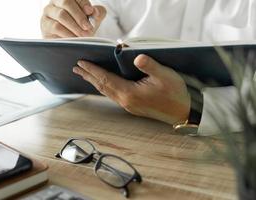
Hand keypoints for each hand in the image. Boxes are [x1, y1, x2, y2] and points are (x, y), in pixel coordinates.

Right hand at [41, 0, 105, 37]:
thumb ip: (97, 12)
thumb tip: (94, 11)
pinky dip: (67, 33)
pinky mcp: (45, 25)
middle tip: (88, 27)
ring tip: (84, 35)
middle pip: (66, 3)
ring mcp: (48, 13)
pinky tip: (75, 38)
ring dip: (75, 26)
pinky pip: (56, 27)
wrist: (71, 40)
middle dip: (80, 16)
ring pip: (61, 15)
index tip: (91, 12)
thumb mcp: (92, 18)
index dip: (83, 3)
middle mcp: (55, 2)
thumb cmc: (81, 27)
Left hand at [73, 54, 190, 124]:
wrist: (183, 112)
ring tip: (86, 75)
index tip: (81, 63)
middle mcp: (125, 101)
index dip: (93, 70)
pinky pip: (113, 95)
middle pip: (102, 87)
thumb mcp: (165, 76)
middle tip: (77, 68)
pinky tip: (104, 85)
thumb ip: (149, 66)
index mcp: (130, 94)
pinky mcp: (133, 106)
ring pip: (107, 92)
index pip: (106, 79)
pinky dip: (105, 88)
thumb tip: (136, 57)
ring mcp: (128, 106)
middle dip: (89, 76)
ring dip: (95, 82)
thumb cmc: (175, 93)